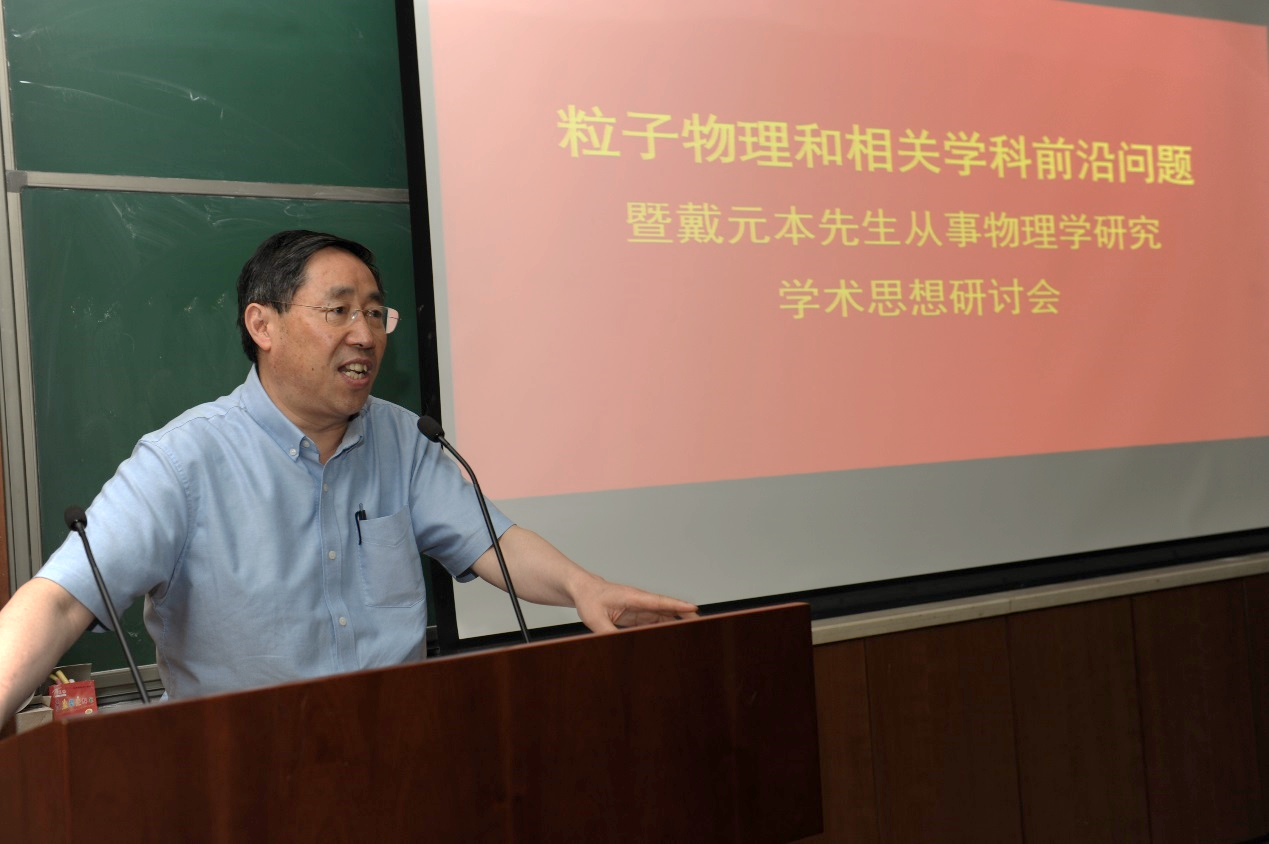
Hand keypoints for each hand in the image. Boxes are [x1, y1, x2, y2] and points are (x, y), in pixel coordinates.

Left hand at [572, 578, 697, 632]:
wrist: (584, 590)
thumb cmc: (589, 599)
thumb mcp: (595, 618)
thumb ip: (607, 632)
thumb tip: (618, 645)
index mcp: (633, 597)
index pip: (659, 601)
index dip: (677, 605)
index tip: (693, 608)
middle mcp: (640, 601)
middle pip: (667, 608)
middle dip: (685, 615)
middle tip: (702, 623)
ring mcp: (640, 607)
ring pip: (664, 615)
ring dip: (677, 623)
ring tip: (691, 633)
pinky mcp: (638, 614)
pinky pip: (656, 621)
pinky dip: (666, 627)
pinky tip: (673, 636)